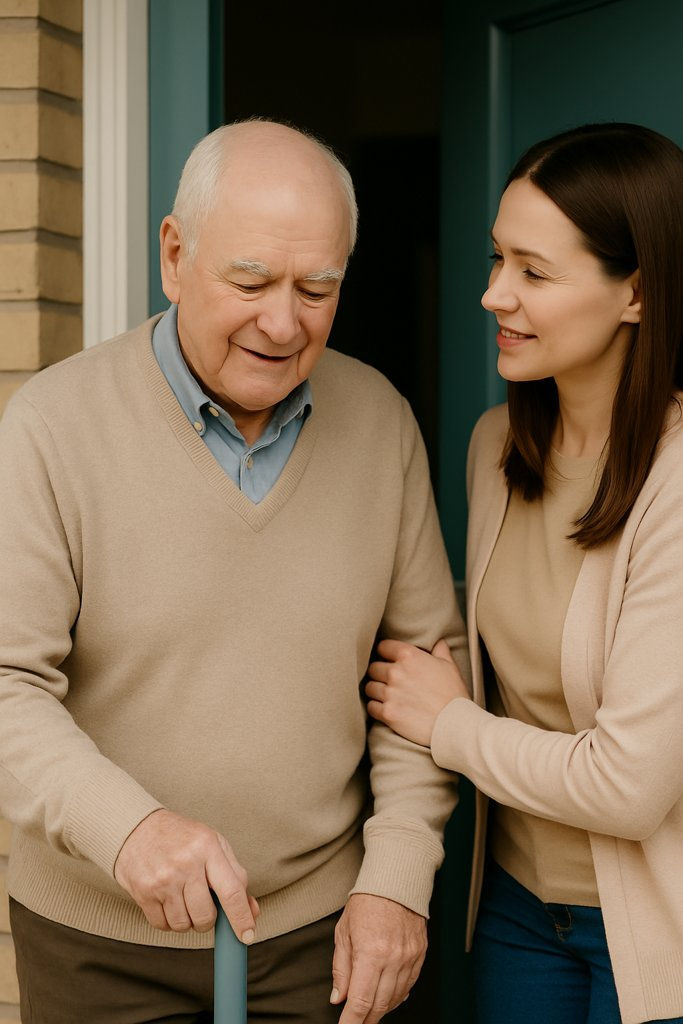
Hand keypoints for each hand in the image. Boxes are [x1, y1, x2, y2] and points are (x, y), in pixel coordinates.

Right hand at [114, 808, 258, 939]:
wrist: (137, 828)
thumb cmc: (183, 838)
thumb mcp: (214, 844)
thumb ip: (236, 876)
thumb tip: (251, 911)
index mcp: (208, 847)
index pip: (231, 891)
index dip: (242, 918)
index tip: (247, 936)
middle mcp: (185, 863)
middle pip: (206, 916)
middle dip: (208, 919)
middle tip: (202, 903)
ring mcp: (163, 879)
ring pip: (183, 925)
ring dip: (187, 920)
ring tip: (182, 898)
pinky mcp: (143, 892)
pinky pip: (162, 926)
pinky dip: (168, 921)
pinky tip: (167, 901)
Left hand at [331, 894, 426, 1022]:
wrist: (396, 881)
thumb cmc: (367, 901)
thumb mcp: (344, 932)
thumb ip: (341, 968)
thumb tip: (338, 997)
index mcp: (371, 953)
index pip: (360, 1001)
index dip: (351, 1021)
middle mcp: (393, 958)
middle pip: (379, 1005)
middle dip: (366, 1020)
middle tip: (356, 1023)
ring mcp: (409, 958)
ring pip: (396, 999)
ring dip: (381, 1010)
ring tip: (369, 1013)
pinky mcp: (420, 954)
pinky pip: (409, 985)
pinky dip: (397, 997)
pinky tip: (387, 998)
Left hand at [366, 639, 469, 746]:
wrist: (455, 724)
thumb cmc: (454, 694)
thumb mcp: (450, 666)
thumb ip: (440, 650)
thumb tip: (438, 641)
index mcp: (409, 656)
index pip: (383, 647)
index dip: (386, 653)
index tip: (389, 660)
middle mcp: (396, 672)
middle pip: (373, 668)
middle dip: (380, 673)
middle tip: (388, 681)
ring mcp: (390, 693)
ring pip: (369, 687)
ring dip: (376, 691)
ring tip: (386, 696)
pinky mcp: (388, 713)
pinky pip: (371, 707)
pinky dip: (376, 708)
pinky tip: (386, 709)